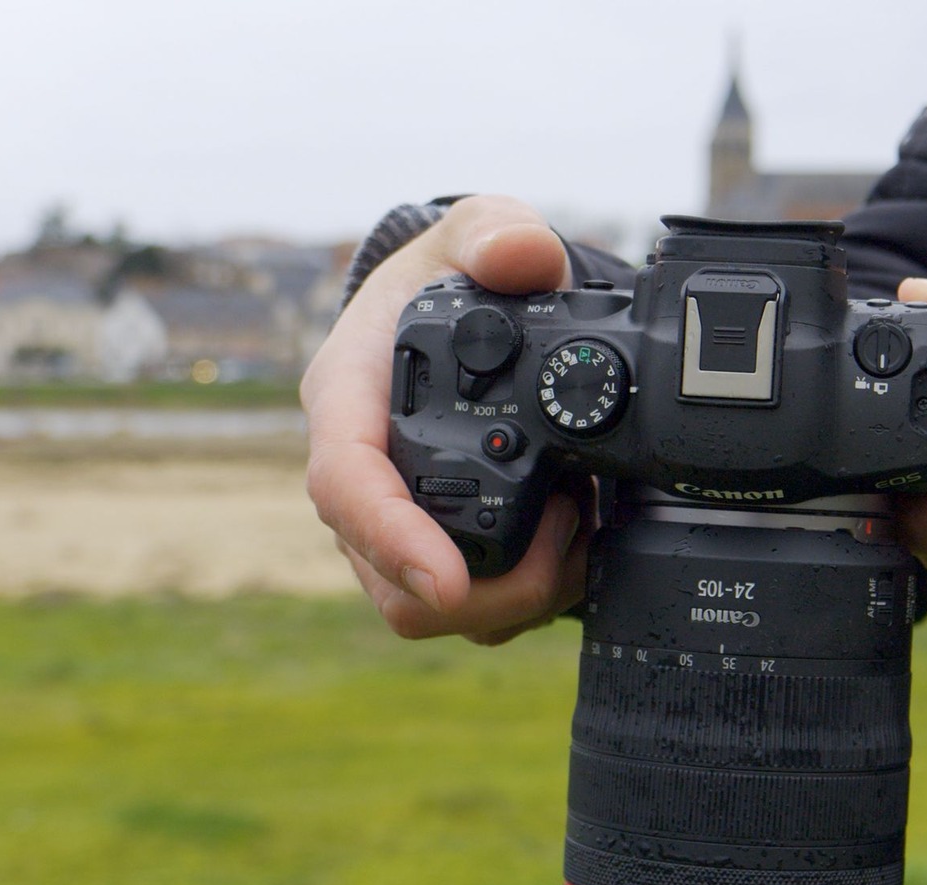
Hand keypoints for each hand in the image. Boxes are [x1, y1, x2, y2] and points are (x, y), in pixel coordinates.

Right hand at [302, 195, 591, 644]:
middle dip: (487, 590)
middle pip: (391, 582)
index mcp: (347, 401)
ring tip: (580, 517)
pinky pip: (473, 610)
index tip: (447, 579)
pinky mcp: (435, 549)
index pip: (346, 487)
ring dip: (519, 591)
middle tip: (570, 525)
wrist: (455, 309)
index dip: (392, 541)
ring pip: (434, 610)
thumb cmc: (447, 277)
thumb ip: (496, 231)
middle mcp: (361, 478)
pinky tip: (577, 533)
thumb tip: (522, 255)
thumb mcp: (470, 232)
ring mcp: (395, 524)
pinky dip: (532, 590)